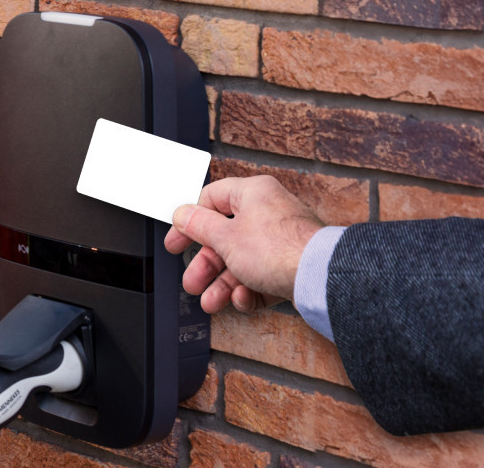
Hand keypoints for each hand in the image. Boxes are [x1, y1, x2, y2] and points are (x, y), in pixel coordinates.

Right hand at [165, 176, 323, 312]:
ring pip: (241, 263)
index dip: (190, 221)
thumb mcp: (225, 236)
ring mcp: (280, 242)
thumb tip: (182, 214)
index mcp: (252, 194)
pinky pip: (260, 278)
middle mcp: (268, 213)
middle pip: (224, 238)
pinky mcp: (290, 268)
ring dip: (222, 285)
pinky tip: (243, 298)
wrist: (319, 278)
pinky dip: (248, 291)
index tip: (177, 241)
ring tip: (211, 302)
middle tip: (192, 281)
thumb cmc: (278, 249)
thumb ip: (198, 225)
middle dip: (205, 266)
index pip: (211, 199)